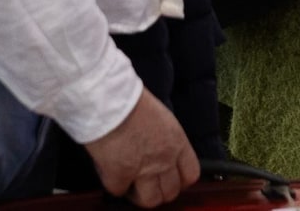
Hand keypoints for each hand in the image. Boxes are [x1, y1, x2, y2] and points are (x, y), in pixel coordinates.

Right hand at [83, 88, 200, 207]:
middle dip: (160, 190)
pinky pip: (119, 191)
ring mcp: (143, 170)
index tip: (169, 178)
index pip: (191, 174)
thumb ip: (165, 139)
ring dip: (140, 195)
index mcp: (177, 142)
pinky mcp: (119, 175)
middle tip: (147, 183)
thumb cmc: (131, 99)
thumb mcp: (161, 117)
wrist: (109, 98)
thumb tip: (159, 151)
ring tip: (131, 185)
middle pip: (171, 192)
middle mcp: (164, 159)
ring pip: (150, 200)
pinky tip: (111, 173)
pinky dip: (115, 185)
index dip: (180, 180)